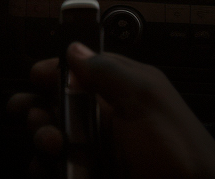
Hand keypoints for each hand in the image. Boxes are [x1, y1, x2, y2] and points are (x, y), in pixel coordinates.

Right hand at [7, 43, 214, 178]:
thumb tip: (74, 48)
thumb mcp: (145, 97)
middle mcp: (107, 116)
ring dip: (42, 138)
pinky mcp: (94, 173)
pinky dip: (47, 168)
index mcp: (122, 88)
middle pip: (58, 105)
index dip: (55, 71)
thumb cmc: (177, 147)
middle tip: (38, 118)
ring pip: (54, 137)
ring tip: (51, 146)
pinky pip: (59, 168)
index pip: (79, 70)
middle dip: (39, 108)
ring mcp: (99, 149)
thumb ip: (108, 70)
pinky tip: (47, 168)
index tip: (36, 77)